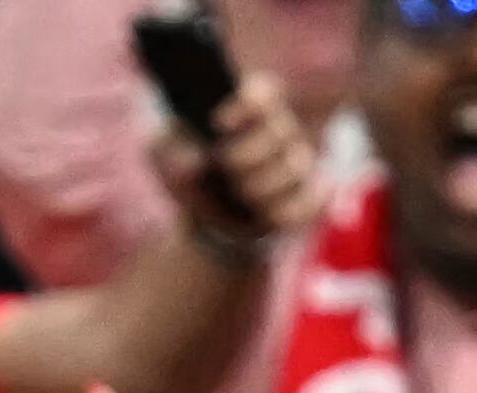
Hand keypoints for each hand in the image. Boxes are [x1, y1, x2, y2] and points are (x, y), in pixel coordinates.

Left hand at [152, 75, 323, 243]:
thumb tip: (196, 162)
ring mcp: (296, 162)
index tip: (219, 123)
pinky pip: (313, 202)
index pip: (262, 93)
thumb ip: (169, 150)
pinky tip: (268, 215)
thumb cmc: (187, 170)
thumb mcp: (164, 155)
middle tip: (226, 166)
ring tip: (242, 195)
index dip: (245, 104)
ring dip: (264, 187)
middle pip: (278, 131)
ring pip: (294, 168)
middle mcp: (279, 128)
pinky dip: (290, 211)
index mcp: (246, 105)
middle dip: (249, 154)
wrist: (206, 216)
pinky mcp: (308, 197)